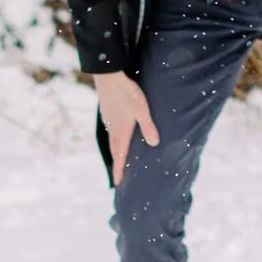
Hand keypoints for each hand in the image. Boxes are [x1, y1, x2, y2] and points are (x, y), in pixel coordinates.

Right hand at [94, 70, 158, 184]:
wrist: (108, 77)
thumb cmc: (127, 93)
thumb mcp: (142, 109)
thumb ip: (148, 127)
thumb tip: (155, 144)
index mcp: (121, 132)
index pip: (119, 156)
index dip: (119, 170)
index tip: (117, 184)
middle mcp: (112, 129)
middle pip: (114, 151)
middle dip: (117, 164)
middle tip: (118, 177)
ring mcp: (108, 121)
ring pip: (112, 141)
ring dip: (116, 152)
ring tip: (119, 158)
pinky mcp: (107, 113)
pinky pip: (111, 131)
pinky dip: (115, 140)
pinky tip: (118, 135)